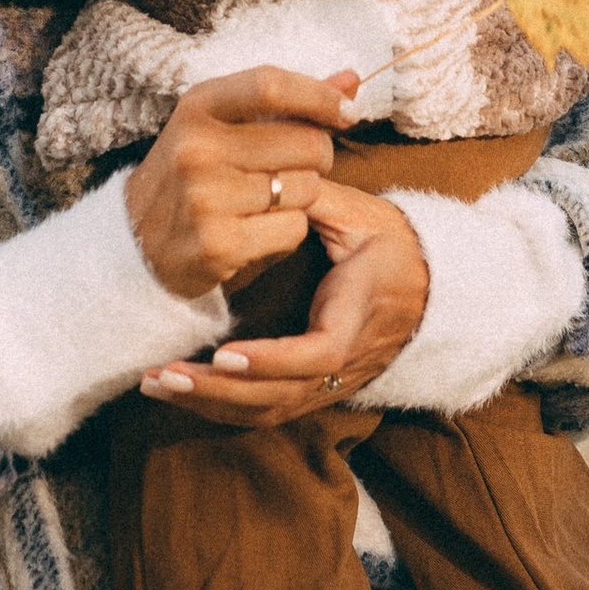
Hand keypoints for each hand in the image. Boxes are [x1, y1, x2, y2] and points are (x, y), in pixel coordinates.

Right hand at [123, 68, 357, 299]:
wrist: (136, 244)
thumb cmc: (192, 174)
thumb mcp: (221, 126)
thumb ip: (287, 102)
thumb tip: (353, 78)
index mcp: (196, 107)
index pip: (270, 85)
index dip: (319, 95)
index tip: (345, 111)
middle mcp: (196, 148)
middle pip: (305, 142)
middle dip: (317, 157)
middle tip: (295, 169)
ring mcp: (205, 198)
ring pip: (306, 188)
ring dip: (302, 197)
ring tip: (269, 201)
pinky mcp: (218, 244)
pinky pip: (293, 229)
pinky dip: (290, 230)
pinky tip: (260, 229)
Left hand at [140, 181, 428, 425]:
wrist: (431, 286)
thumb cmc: (392, 245)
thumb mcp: (363, 215)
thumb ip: (317, 200)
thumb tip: (271, 178)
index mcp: (358, 314)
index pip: (319, 354)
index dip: (272, 360)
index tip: (226, 353)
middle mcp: (345, 361)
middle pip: (282, 396)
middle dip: (220, 391)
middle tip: (166, 375)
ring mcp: (331, 383)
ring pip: (270, 411)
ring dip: (211, 403)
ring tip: (157, 384)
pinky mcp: (316, 390)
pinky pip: (268, 411)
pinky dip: (222, 407)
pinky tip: (181, 392)